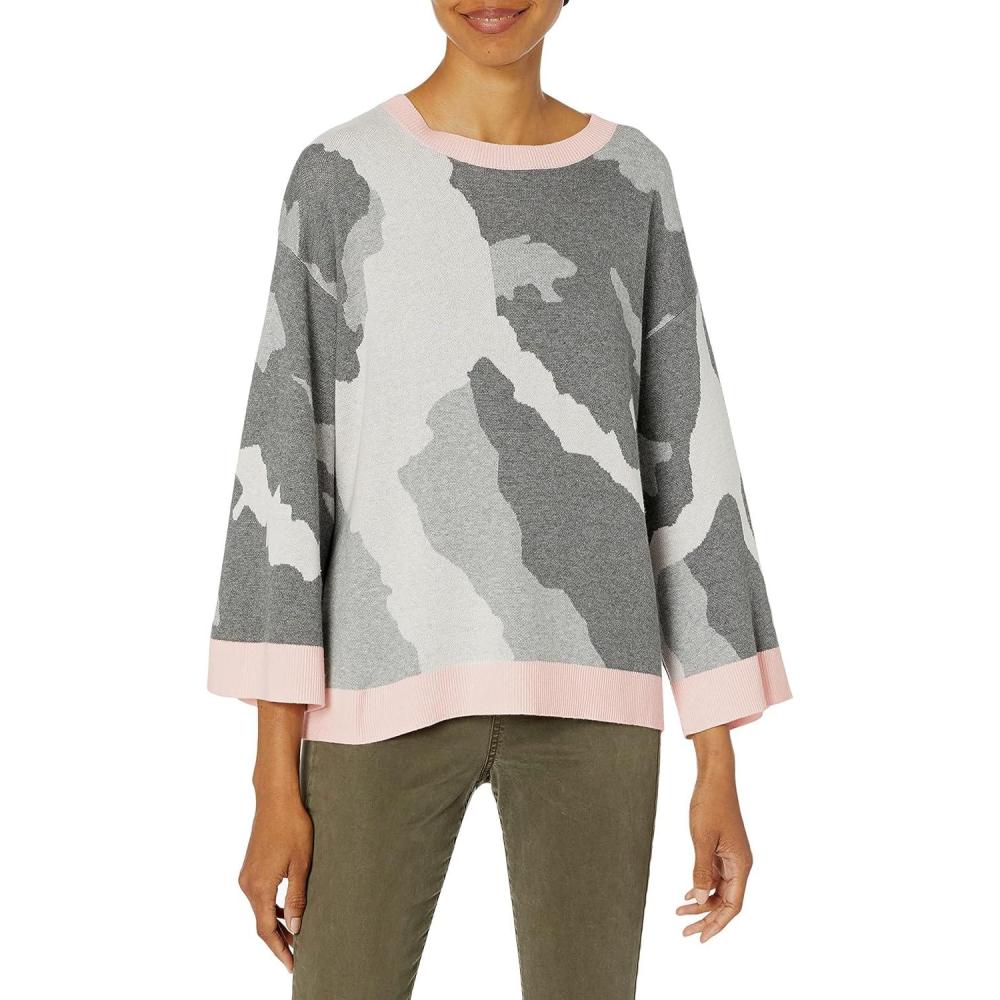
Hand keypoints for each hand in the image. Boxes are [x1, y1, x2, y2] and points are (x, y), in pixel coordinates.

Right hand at [238, 789, 312, 970]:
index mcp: (259, 887)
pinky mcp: (250, 867)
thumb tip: (296, 928)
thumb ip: (297, 898)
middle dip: (278, 940)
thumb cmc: (292, 828)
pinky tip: (286, 908)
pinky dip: (272, 907)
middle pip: (261, 922)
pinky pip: (259, 895)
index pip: (267, 930)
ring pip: (260, 909)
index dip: (280, 950)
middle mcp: (247, 885)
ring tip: (295, 935)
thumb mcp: (301, 865)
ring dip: (276, 923)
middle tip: (296, 955)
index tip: (292, 965)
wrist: (276, 799)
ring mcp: (246, 875)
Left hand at [677, 726, 751, 942]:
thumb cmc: (711, 804)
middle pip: (726, 902)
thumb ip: (701, 870)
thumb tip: (698, 898)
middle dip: (707, 919)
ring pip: (719, 890)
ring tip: (680, 913)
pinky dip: (702, 886)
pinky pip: (715, 876)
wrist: (714, 779)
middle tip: (685, 932)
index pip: (732, 905)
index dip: (717, 924)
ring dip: (701, 903)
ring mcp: (731, 857)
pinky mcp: (723, 849)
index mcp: (741, 865)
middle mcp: (740, 864)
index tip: (701, 938)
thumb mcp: (702, 839)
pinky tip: (688, 894)